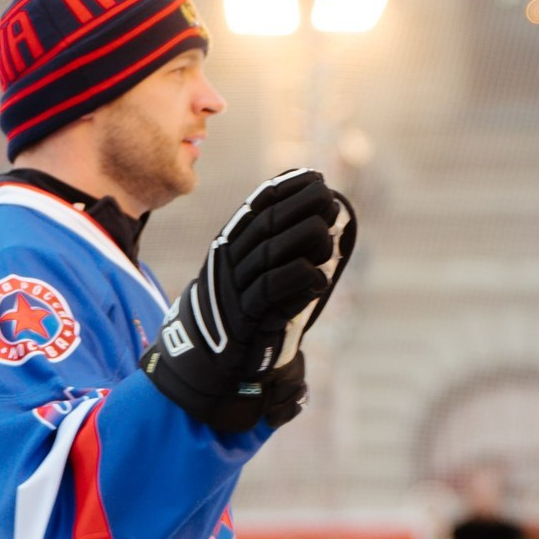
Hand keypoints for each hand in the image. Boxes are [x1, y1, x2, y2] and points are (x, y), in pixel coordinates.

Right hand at [141, 170, 352, 433]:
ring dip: (306, 241)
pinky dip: (300, 280)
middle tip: (330, 199)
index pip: (256, 208)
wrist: (208, 362)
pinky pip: (272, 290)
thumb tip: (323, 225)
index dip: (284, 189)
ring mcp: (235, 287)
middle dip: (300, 207)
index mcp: (229, 245)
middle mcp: (229, 261)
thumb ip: (280, 251)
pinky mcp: (246, 316)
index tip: (312, 176)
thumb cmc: (242, 314)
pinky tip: (320, 281)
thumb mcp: (256, 276)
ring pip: (271, 252)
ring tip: (330, 238)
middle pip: (266, 224)